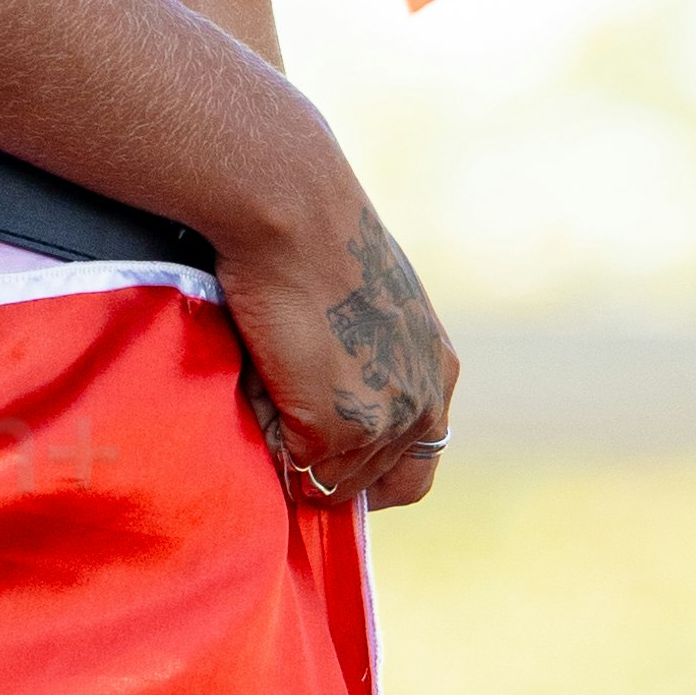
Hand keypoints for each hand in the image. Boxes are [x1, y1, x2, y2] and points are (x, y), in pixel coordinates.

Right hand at [218, 153, 457, 513]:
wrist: (295, 209)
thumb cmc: (318, 237)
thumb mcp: (373, 306)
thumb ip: (371, 360)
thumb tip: (326, 397)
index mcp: (438, 371)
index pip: (414, 466)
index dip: (366, 469)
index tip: (322, 453)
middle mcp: (424, 402)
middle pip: (373, 484)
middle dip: (327, 467)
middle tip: (283, 420)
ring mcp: (382, 422)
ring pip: (329, 485)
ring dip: (293, 452)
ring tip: (267, 385)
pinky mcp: (333, 429)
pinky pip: (290, 468)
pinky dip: (265, 439)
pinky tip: (257, 381)